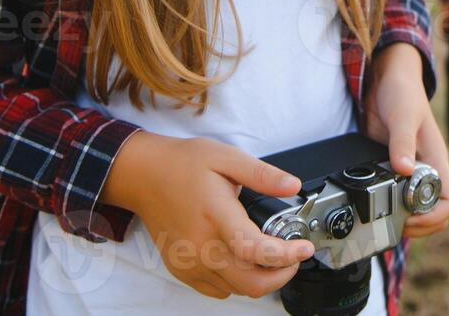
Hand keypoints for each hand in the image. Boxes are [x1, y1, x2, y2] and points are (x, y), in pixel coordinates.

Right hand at [101, 132, 314, 299]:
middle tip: (293, 257)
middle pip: (250, 283)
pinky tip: (241, 259)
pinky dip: (237, 282)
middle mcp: (201, 246)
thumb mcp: (226, 157)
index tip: (304, 248)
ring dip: (261, 279)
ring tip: (270, 255)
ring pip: (237, 289)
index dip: (286, 255)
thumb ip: (262, 174)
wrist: (144, 176)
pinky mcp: (182, 270)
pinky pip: (218, 290)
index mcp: (215, 215)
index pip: (254, 250)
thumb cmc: (182, 164)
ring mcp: (189, 262)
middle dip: (281, 275)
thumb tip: (293, 186)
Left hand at [362, 42, 448, 238]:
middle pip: (437, 212)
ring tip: (384, 219)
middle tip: (394, 224)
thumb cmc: (403, 93)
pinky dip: (390, 207)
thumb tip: (404, 171)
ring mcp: (412, 171)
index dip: (435, 215)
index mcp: (436, 159)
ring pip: (419, 208)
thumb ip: (403, 142)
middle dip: (420, 226)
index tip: (410, 217)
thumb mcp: (403, 116)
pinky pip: (399, 197)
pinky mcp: (394, 169)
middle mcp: (427, 169)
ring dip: (406, 219)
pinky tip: (375, 206)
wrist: (386, 80)